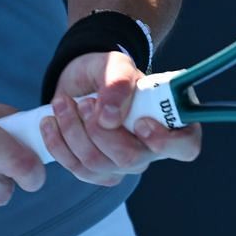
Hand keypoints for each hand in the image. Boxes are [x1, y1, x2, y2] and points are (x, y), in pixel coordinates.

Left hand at [40, 50, 202, 184]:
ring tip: (62, 103)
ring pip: (98, 164)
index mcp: (171, 122)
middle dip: (99, 131)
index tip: (140, 123)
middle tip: (85, 103)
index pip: (185, 146)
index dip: (165, 142)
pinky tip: (50, 122)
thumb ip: (118, 82)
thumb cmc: (109, 72)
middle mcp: (152, 149)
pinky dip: (58, 143)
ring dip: (72, 131)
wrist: (84, 79)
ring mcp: (125, 164)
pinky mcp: (98, 171)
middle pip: (130, 159)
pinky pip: (77, 169)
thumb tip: (110, 116)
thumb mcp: (115, 64)